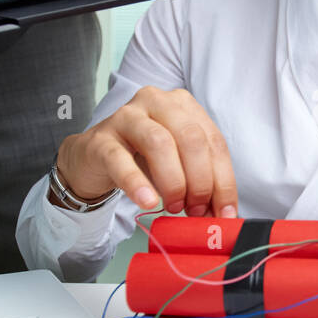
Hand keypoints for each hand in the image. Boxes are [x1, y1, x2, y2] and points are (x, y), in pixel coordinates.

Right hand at [54, 86, 237, 216]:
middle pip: (191, 138)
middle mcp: (157, 102)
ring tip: (174, 206)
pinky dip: (137, 183)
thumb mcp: (177, 167)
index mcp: (183, 105)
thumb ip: (200, 185)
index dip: (224, 181)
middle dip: (200, 181)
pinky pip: (121, 160)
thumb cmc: (140, 160)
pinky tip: (148, 201)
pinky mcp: (101, 139)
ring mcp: (126, 117)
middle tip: (196, 209)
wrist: (92, 159)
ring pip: (160, 143)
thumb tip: (222, 215)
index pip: (214, 142)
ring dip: (174, 182)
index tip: (225, 213)